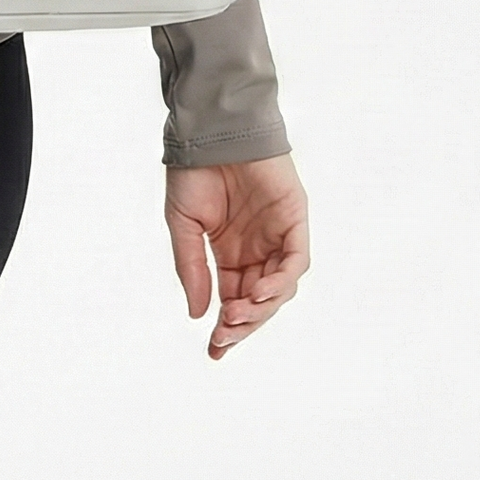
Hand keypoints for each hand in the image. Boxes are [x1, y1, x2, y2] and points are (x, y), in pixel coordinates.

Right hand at [164, 151, 308, 358]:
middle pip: (259, 300)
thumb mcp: (183, 224)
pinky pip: (296, 260)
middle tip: (224, 335)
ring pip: (280, 287)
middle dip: (243, 323)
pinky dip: (281, 281)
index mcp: (230, 252)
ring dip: (261, 306)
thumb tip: (198, 314)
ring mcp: (278, 235)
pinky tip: (259, 292)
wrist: (210, 129)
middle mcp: (257, 249)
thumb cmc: (194, 170)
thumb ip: (191, 267)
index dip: (227, 328)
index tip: (214, 351)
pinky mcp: (295, 219)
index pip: (233, 300)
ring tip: (238, 314)